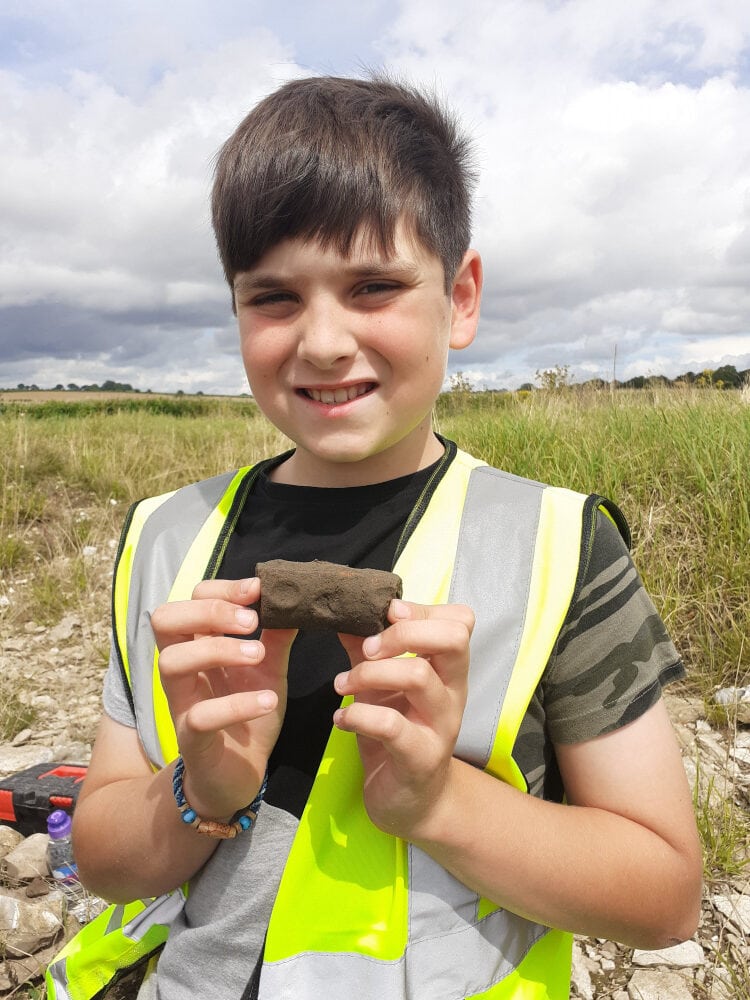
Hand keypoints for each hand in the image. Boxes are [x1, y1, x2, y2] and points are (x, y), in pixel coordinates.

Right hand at [151, 577, 295, 819]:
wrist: (240, 774)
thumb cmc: (248, 715)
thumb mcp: (268, 669)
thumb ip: (277, 635)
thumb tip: (297, 597)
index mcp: (196, 646)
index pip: (188, 600)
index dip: (219, 590)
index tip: (257, 591)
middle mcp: (181, 670)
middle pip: (165, 621)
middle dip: (209, 611)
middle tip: (251, 622)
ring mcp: (181, 703)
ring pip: (171, 662)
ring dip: (218, 650)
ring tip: (258, 654)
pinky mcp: (191, 739)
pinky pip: (200, 716)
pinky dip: (236, 705)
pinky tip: (268, 700)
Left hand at [335, 599, 473, 839]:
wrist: (413, 802)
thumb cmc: (399, 733)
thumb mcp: (383, 686)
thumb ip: (368, 650)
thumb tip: (343, 612)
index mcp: (448, 670)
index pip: (459, 621)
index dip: (423, 610)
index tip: (386, 617)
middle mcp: (453, 693)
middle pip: (452, 638)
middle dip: (402, 634)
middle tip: (367, 650)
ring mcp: (441, 726)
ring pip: (418, 676)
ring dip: (369, 673)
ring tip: (342, 685)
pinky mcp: (420, 758)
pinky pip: (392, 725)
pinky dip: (358, 715)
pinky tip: (342, 720)